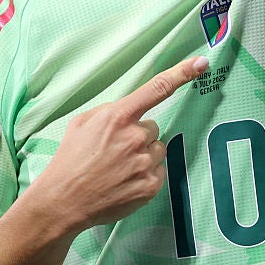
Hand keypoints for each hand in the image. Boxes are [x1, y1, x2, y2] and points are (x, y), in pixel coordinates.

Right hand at [40, 56, 208, 231]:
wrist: (63, 202)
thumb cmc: (70, 160)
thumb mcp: (82, 123)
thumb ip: (111, 111)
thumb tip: (130, 111)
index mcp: (118, 117)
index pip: (157, 89)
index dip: (182, 73)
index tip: (201, 63)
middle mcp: (135, 137)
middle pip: (152, 127)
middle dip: (138, 135)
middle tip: (115, 150)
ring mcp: (144, 163)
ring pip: (157, 149)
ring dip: (143, 155)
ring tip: (118, 167)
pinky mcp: (150, 186)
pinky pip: (159, 171)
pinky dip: (145, 175)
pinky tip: (124, 181)